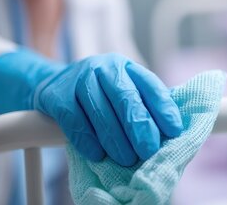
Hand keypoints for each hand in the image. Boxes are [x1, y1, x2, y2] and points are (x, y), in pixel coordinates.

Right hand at [33, 54, 182, 165]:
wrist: (52, 85)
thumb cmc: (98, 96)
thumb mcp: (121, 94)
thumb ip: (142, 108)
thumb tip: (170, 135)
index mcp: (127, 68)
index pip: (150, 85)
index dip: (164, 108)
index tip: (174, 130)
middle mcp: (104, 67)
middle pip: (125, 97)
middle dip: (139, 126)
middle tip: (149, 150)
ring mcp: (78, 77)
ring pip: (100, 110)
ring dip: (115, 138)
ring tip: (126, 159)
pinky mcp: (56, 94)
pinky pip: (73, 119)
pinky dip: (86, 139)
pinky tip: (97, 154)